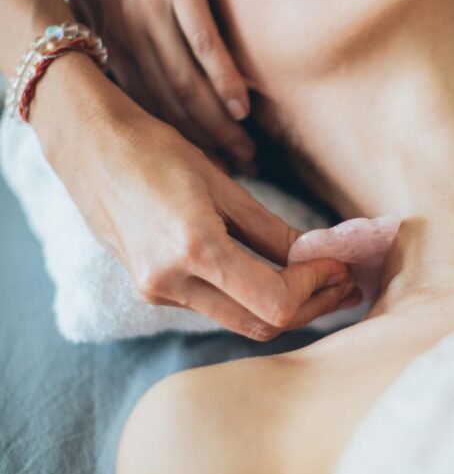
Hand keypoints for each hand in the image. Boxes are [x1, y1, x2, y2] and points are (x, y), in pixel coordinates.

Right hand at [59, 102, 360, 340]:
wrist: (88, 148)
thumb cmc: (155, 151)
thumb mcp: (222, 183)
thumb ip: (272, 230)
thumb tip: (318, 256)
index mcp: (194, 249)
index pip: (276, 301)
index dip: (317, 288)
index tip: (341, 266)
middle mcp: (171, 282)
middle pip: (262, 325)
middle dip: (311, 306)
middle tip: (344, 283)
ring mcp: (156, 293)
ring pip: (240, 322)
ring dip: (285, 307)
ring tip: (320, 281)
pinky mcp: (150, 291)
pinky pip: (215, 308)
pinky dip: (251, 299)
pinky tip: (274, 277)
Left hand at [69, 0, 254, 167]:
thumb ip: (108, 35)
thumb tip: (120, 73)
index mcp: (104, 38)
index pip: (138, 107)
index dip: (170, 143)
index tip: (198, 170)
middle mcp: (123, 32)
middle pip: (165, 105)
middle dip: (202, 145)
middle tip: (236, 172)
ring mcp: (150, 8)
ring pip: (184, 82)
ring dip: (217, 123)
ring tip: (247, 151)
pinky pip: (201, 41)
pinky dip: (222, 77)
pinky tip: (241, 106)